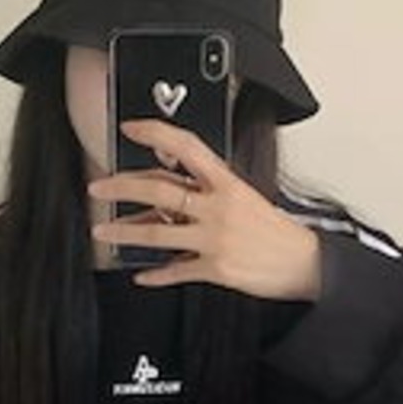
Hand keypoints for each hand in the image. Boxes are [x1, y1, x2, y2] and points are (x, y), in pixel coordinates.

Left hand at [88, 119, 322, 300]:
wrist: (304, 263)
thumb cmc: (274, 231)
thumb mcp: (244, 199)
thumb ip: (205, 195)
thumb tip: (164, 202)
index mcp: (227, 183)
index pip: (187, 146)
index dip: (156, 133)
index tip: (130, 128)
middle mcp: (218, 207)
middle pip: (160, 189)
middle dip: (121, 186)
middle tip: (98, 187)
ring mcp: (215, 239)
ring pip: (157, 232)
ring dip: (124, 231)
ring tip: (103, 232)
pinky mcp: (215, 268)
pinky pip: (176, 271)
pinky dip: (155, 275)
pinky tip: (142, 274)